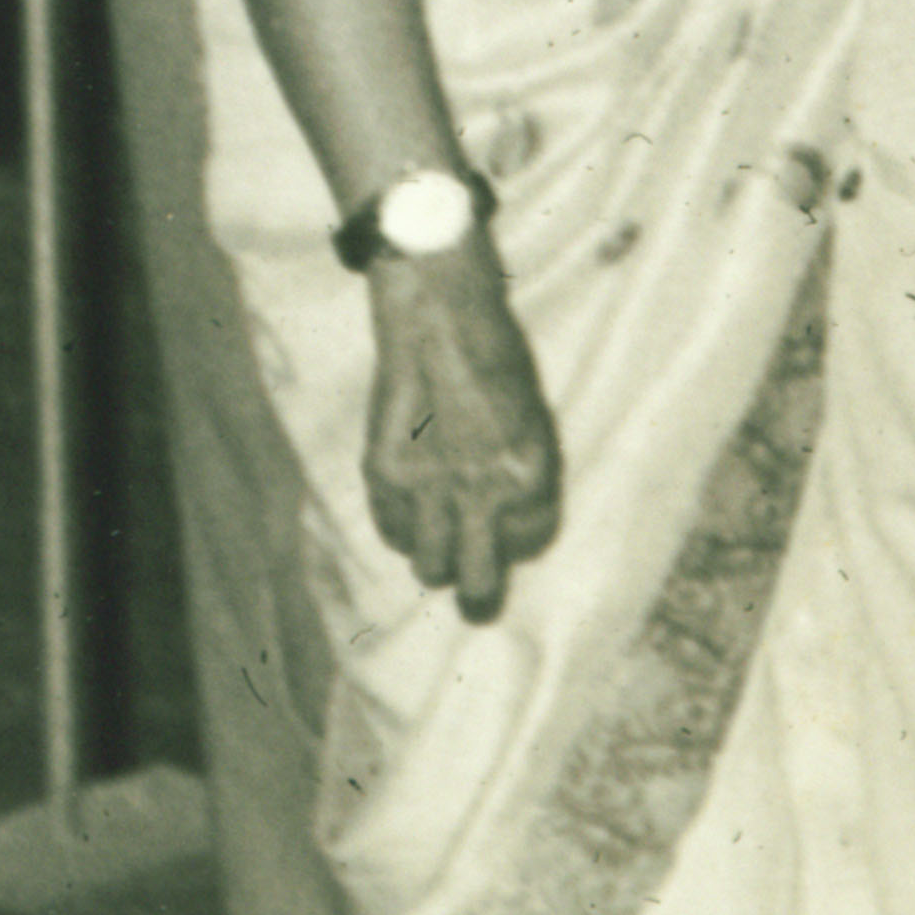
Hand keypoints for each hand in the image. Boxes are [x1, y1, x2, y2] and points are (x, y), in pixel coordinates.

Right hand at [362, 250, 561, 620]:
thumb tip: (506, 521)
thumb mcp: (530, 419)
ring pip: (430, 568)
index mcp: (529, 474)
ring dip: (434, 557)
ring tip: (437, 540)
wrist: (438, 320)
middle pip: (478, 583)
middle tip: (474, 594)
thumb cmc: (495, 362)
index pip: (530, 541)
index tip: (509, 532)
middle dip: (477, 592)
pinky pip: (391, 530)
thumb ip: (519, 473)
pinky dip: (399, 526)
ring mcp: (428, 487)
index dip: (518, 539)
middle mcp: (480, 491)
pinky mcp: (384, 475)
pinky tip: (408, 504)